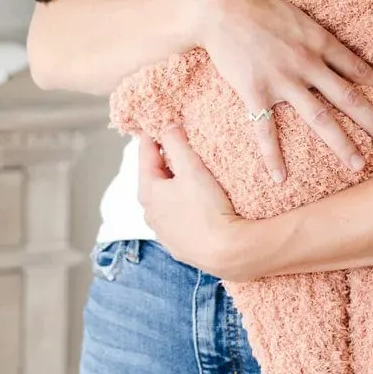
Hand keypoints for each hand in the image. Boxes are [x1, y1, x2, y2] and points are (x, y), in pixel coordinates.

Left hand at [138, 127, 258, 279]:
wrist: (228, 253)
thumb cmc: (207, 209)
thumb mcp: (191, 167)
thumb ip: (176, 142)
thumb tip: (167, 126)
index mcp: (147, 192)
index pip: (144, 154)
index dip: (152, 135)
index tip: (160, 121)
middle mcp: (150, 214)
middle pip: (154, 177)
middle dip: (164, 159)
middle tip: (178, 143)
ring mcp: (165, 232)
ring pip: (165, 199)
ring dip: (175, 185)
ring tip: (190, 173)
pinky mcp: (181, 246)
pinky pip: (178, 218)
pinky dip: (184, 205)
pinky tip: (198, 203)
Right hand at [184, 0, 372, 182]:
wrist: (219, 6)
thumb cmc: (255, 4)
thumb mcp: (295, 14)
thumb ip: (312, 34)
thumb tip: (327, 46)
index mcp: (319, 41)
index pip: (357, 67)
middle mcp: (307, 63)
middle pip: (349, 98)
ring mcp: (282, 80)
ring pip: (319, 118)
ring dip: (342, 144)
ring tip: (359, 166)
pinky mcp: (255, 92)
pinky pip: (265, 129)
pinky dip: (272, 155)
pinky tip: (280, 177)